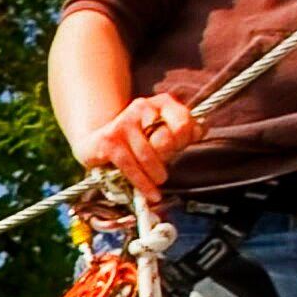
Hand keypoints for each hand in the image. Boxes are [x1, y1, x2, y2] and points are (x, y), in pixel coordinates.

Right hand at [81, 90, 203, 196]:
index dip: (184, 140)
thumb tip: (201, 130)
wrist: (95, 142)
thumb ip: (183, 130)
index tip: (178, 150)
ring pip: (149, 157)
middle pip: (166, 140)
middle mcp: (142, 107)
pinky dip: (143, 184)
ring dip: (156, 175)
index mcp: (161, 102)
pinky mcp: (110, 140)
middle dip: (167, 158)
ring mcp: (123, 123)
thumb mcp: (162, 130)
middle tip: (163, 167)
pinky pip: (131, 167)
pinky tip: (151, 194)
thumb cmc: (137, 139)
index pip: (184, 122)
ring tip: (158, 182)